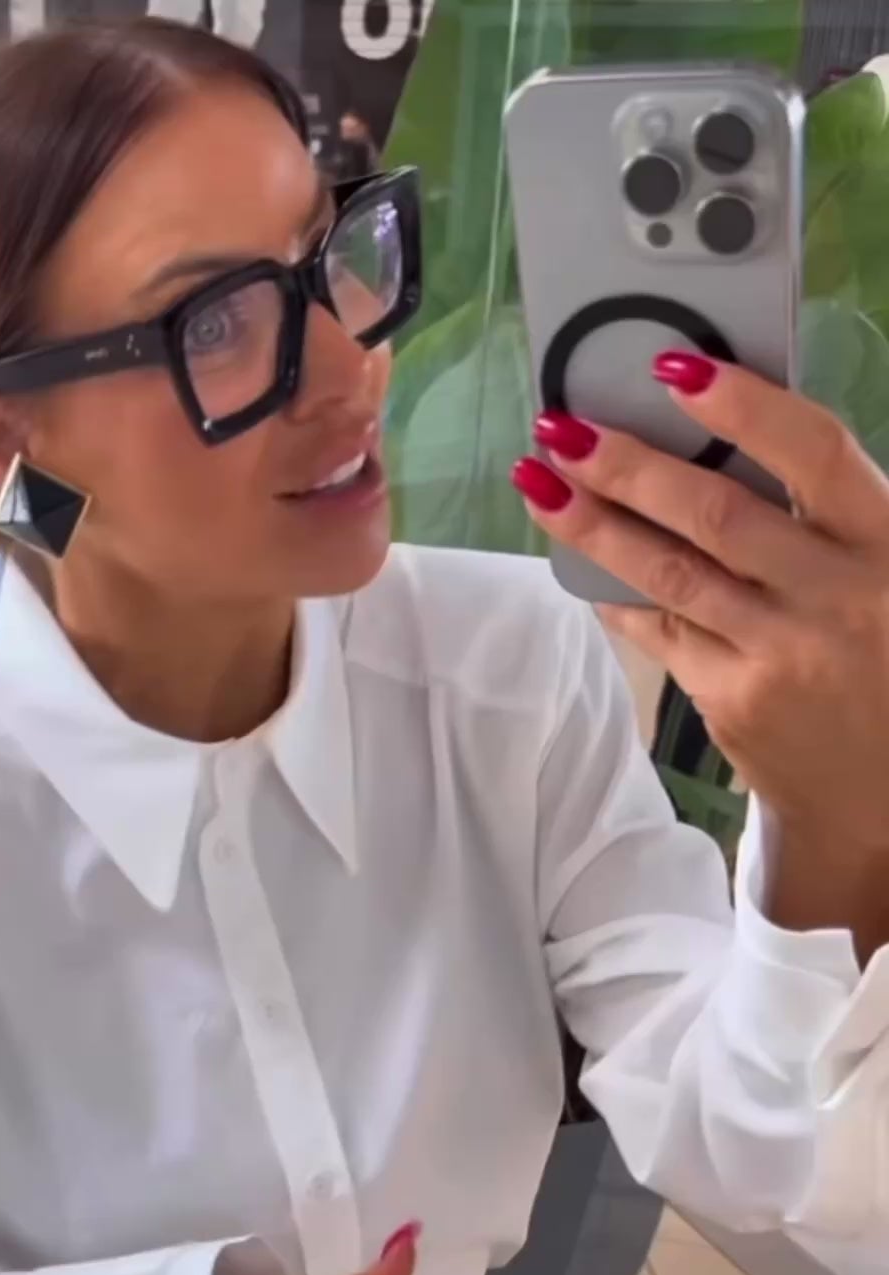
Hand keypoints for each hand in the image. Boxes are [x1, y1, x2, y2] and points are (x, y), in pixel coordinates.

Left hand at [511, 354, 888, 860]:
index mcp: (885, 542)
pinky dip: (616, 593)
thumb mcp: (882, 569)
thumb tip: (714, 433)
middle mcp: (838, 596)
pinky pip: (660, 632)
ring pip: (672, 575)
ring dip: (596, 526)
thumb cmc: (878, 648)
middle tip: (562, 427)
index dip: (746, 405)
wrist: (880, 785)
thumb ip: (821, 512)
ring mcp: (782, 655)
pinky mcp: (736, 702)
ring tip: (541, 484)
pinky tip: (578, 561)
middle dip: (629, 465)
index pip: (815, 452)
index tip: (677, 367)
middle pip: (716, 514)